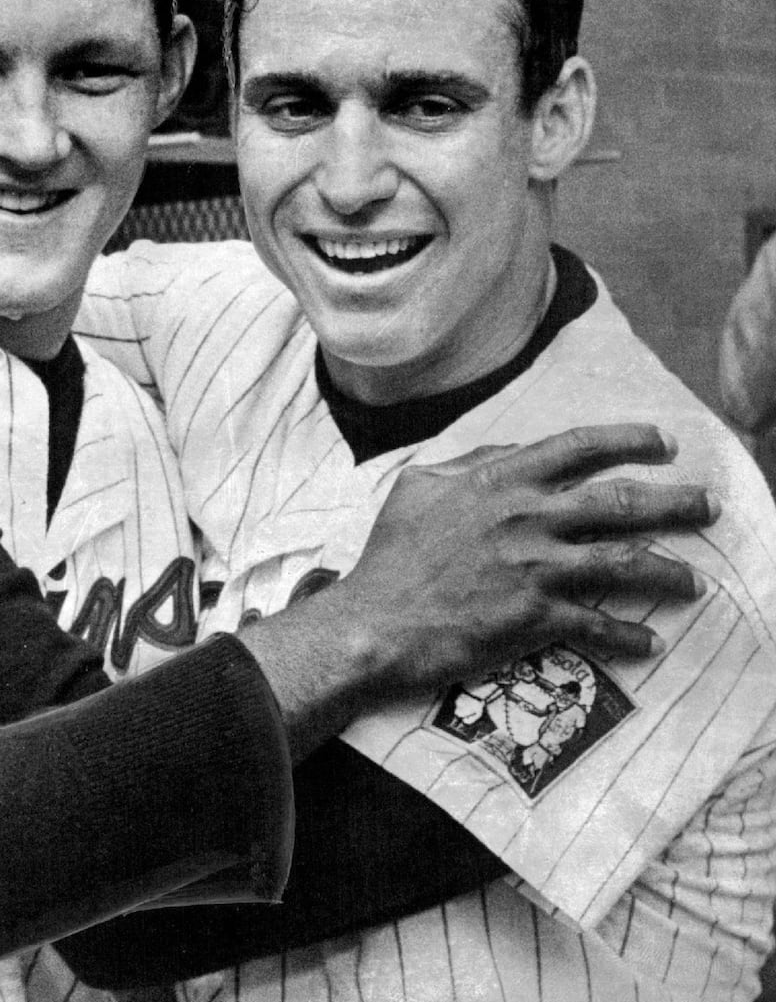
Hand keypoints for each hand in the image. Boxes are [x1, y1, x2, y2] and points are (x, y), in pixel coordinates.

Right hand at [242, 424, 713, 759]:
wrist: (376, 622)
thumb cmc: (390, 555)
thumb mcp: (417, 488)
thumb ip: (468, 464)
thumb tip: (510, 451)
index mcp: (497, 483)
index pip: (577, 448)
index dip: (628, 440)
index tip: (665, 443)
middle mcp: (525, 519)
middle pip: (619, 502)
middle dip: (674, 501)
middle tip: (707, 506)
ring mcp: (533, 569)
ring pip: (623, 562)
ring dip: (668, 572)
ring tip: (694, 582)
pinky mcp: (534, 617)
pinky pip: (597, 624)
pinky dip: (628, 636)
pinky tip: (649, 643)